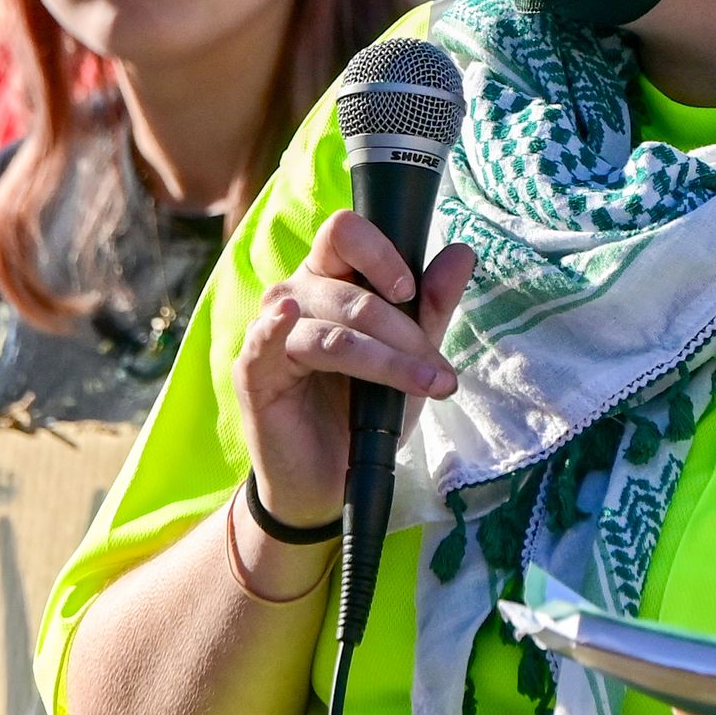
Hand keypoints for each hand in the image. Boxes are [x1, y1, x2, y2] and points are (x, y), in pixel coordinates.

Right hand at [230, 212, 475, 532]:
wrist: (332, 481)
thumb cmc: (364, 413)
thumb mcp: (409, 358)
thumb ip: (431, 306)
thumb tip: (462, 252)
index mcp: (329, 280)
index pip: (346, 233)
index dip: (381, 253)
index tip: (411, 292)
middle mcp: (296, 295)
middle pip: (351, 291)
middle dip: (405, 334)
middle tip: (439, 373)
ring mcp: (270, 332)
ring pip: (332, 329)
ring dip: (387, 360)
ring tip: (426, 386)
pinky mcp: (253, 371)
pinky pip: (267, 341)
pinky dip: (276, 328)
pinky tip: (288, 320)